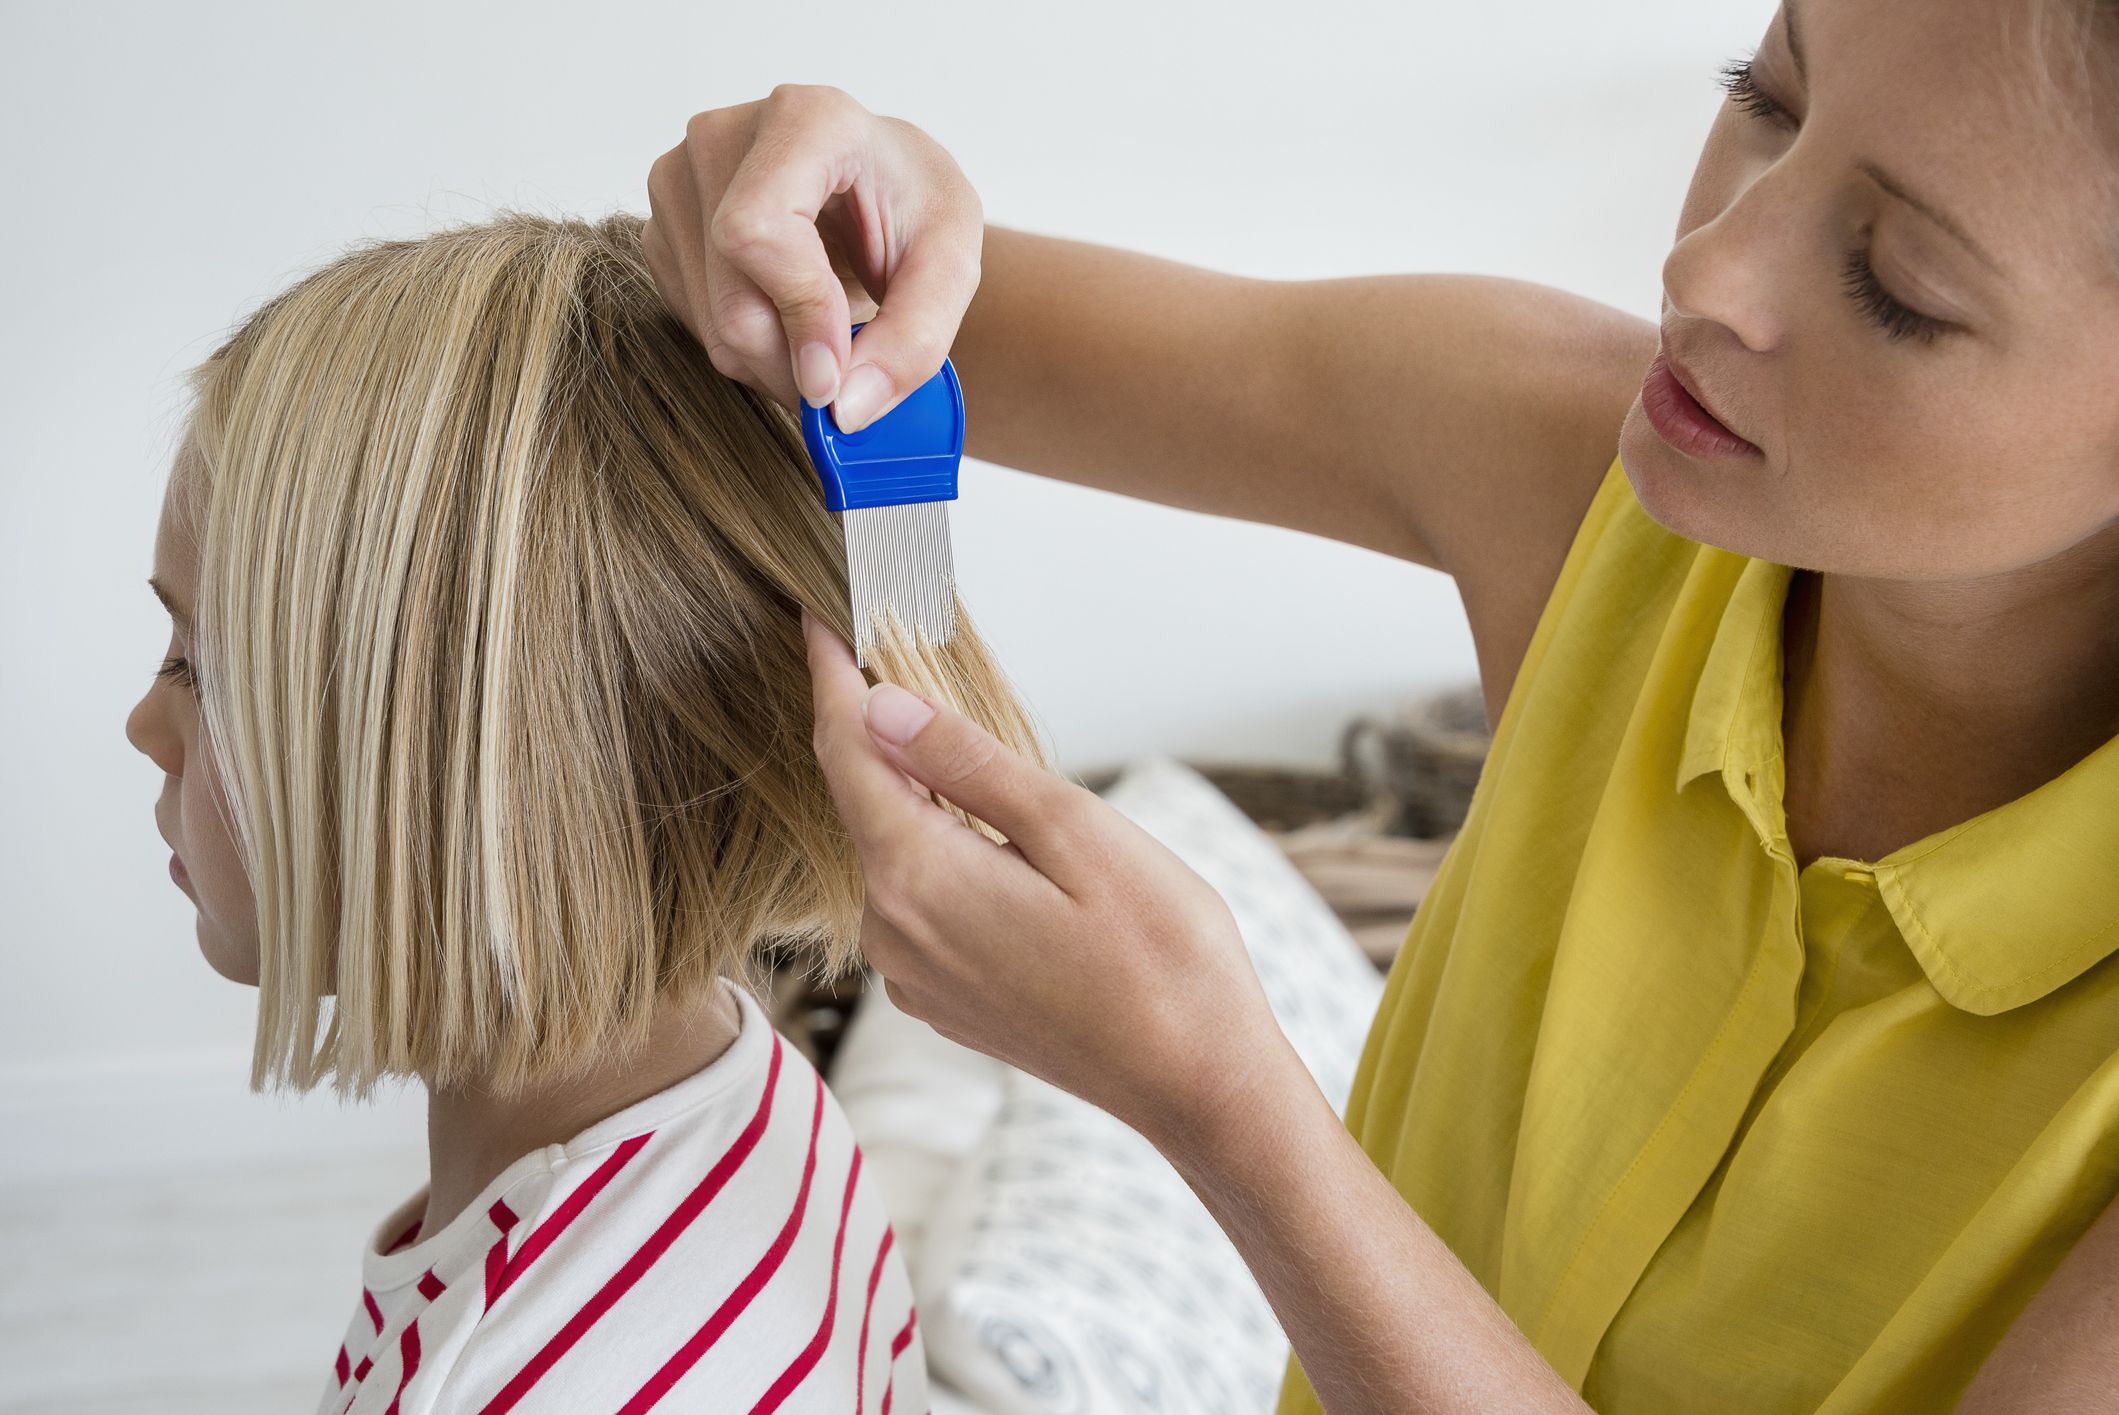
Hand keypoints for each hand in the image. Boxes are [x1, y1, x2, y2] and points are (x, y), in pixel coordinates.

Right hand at [642, 85, 984, 431]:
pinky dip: (749, 351)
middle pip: (732, 295)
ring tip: (828, 343)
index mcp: (806, 119)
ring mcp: (680, 181)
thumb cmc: (912, 210)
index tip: (838, 376)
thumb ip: (914, 338)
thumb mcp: (950, 265)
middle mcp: (724, 138)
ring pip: (711, 324)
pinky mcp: (662, 228)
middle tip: (846, 383)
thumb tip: (847, 409)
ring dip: (776, 365)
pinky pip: (695, 324)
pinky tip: (788, 322)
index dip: (798, 315)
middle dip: (794, 364)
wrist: (875, 190)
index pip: (758, 232)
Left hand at [801, 610, 1293, 1151]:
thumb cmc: (1161, 958)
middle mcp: (893, 934)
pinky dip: (945, 856)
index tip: (818, 620)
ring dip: (925, 800)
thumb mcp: (1074, 832)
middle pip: (867, 802)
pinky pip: (923, 903)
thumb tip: (883, 706)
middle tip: (916, 662)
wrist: (1198, 1084)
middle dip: (886, 735)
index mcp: (918, 879)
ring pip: (898, 854)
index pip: (846, 752)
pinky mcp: (944, 1000)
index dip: (830, 679)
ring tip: (980, 758)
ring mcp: (915, 976)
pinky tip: (1003, 845)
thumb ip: (968, 765)